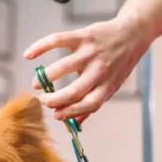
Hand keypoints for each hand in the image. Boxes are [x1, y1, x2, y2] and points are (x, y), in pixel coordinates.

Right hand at [22, 14, 153, 123]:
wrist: (132, 35)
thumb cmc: (118, 65)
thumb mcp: (111, 86)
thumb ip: (92, 104)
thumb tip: (74, 126)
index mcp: (108, 86)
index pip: (89, 104)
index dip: (71, 112)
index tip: (56, 115)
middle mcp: (100, 70)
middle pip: (74, 90)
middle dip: (54, 100)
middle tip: (43, 100)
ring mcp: (91, 52)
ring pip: (63, 67)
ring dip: (45, 78)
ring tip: (36, 84)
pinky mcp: (84, 35)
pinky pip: (57, 40)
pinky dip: (40, 47)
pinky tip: (29, 56)